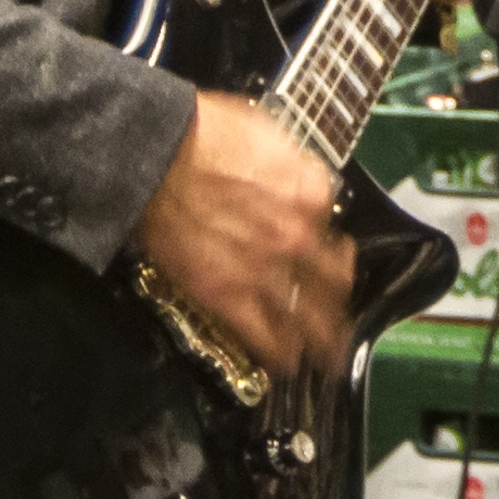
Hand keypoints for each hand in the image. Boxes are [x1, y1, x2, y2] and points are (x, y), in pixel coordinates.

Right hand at [139, 92, 351, 376]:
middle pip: (334, 280)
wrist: (156, 154)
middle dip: (338, 299)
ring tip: (329, 355)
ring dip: (323, 340)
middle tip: (342, 314)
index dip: (330, 243)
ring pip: (308, 317)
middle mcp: (299, 237)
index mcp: (311, 194)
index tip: (326, 252)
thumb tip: (300, 182)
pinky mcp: (228, 296)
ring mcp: (266, 271)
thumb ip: (294, 168)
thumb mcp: (269, 133)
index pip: (333, 228)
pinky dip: (280, 354)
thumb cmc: (203, 133)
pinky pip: (266, 336)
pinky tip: (287, 364)